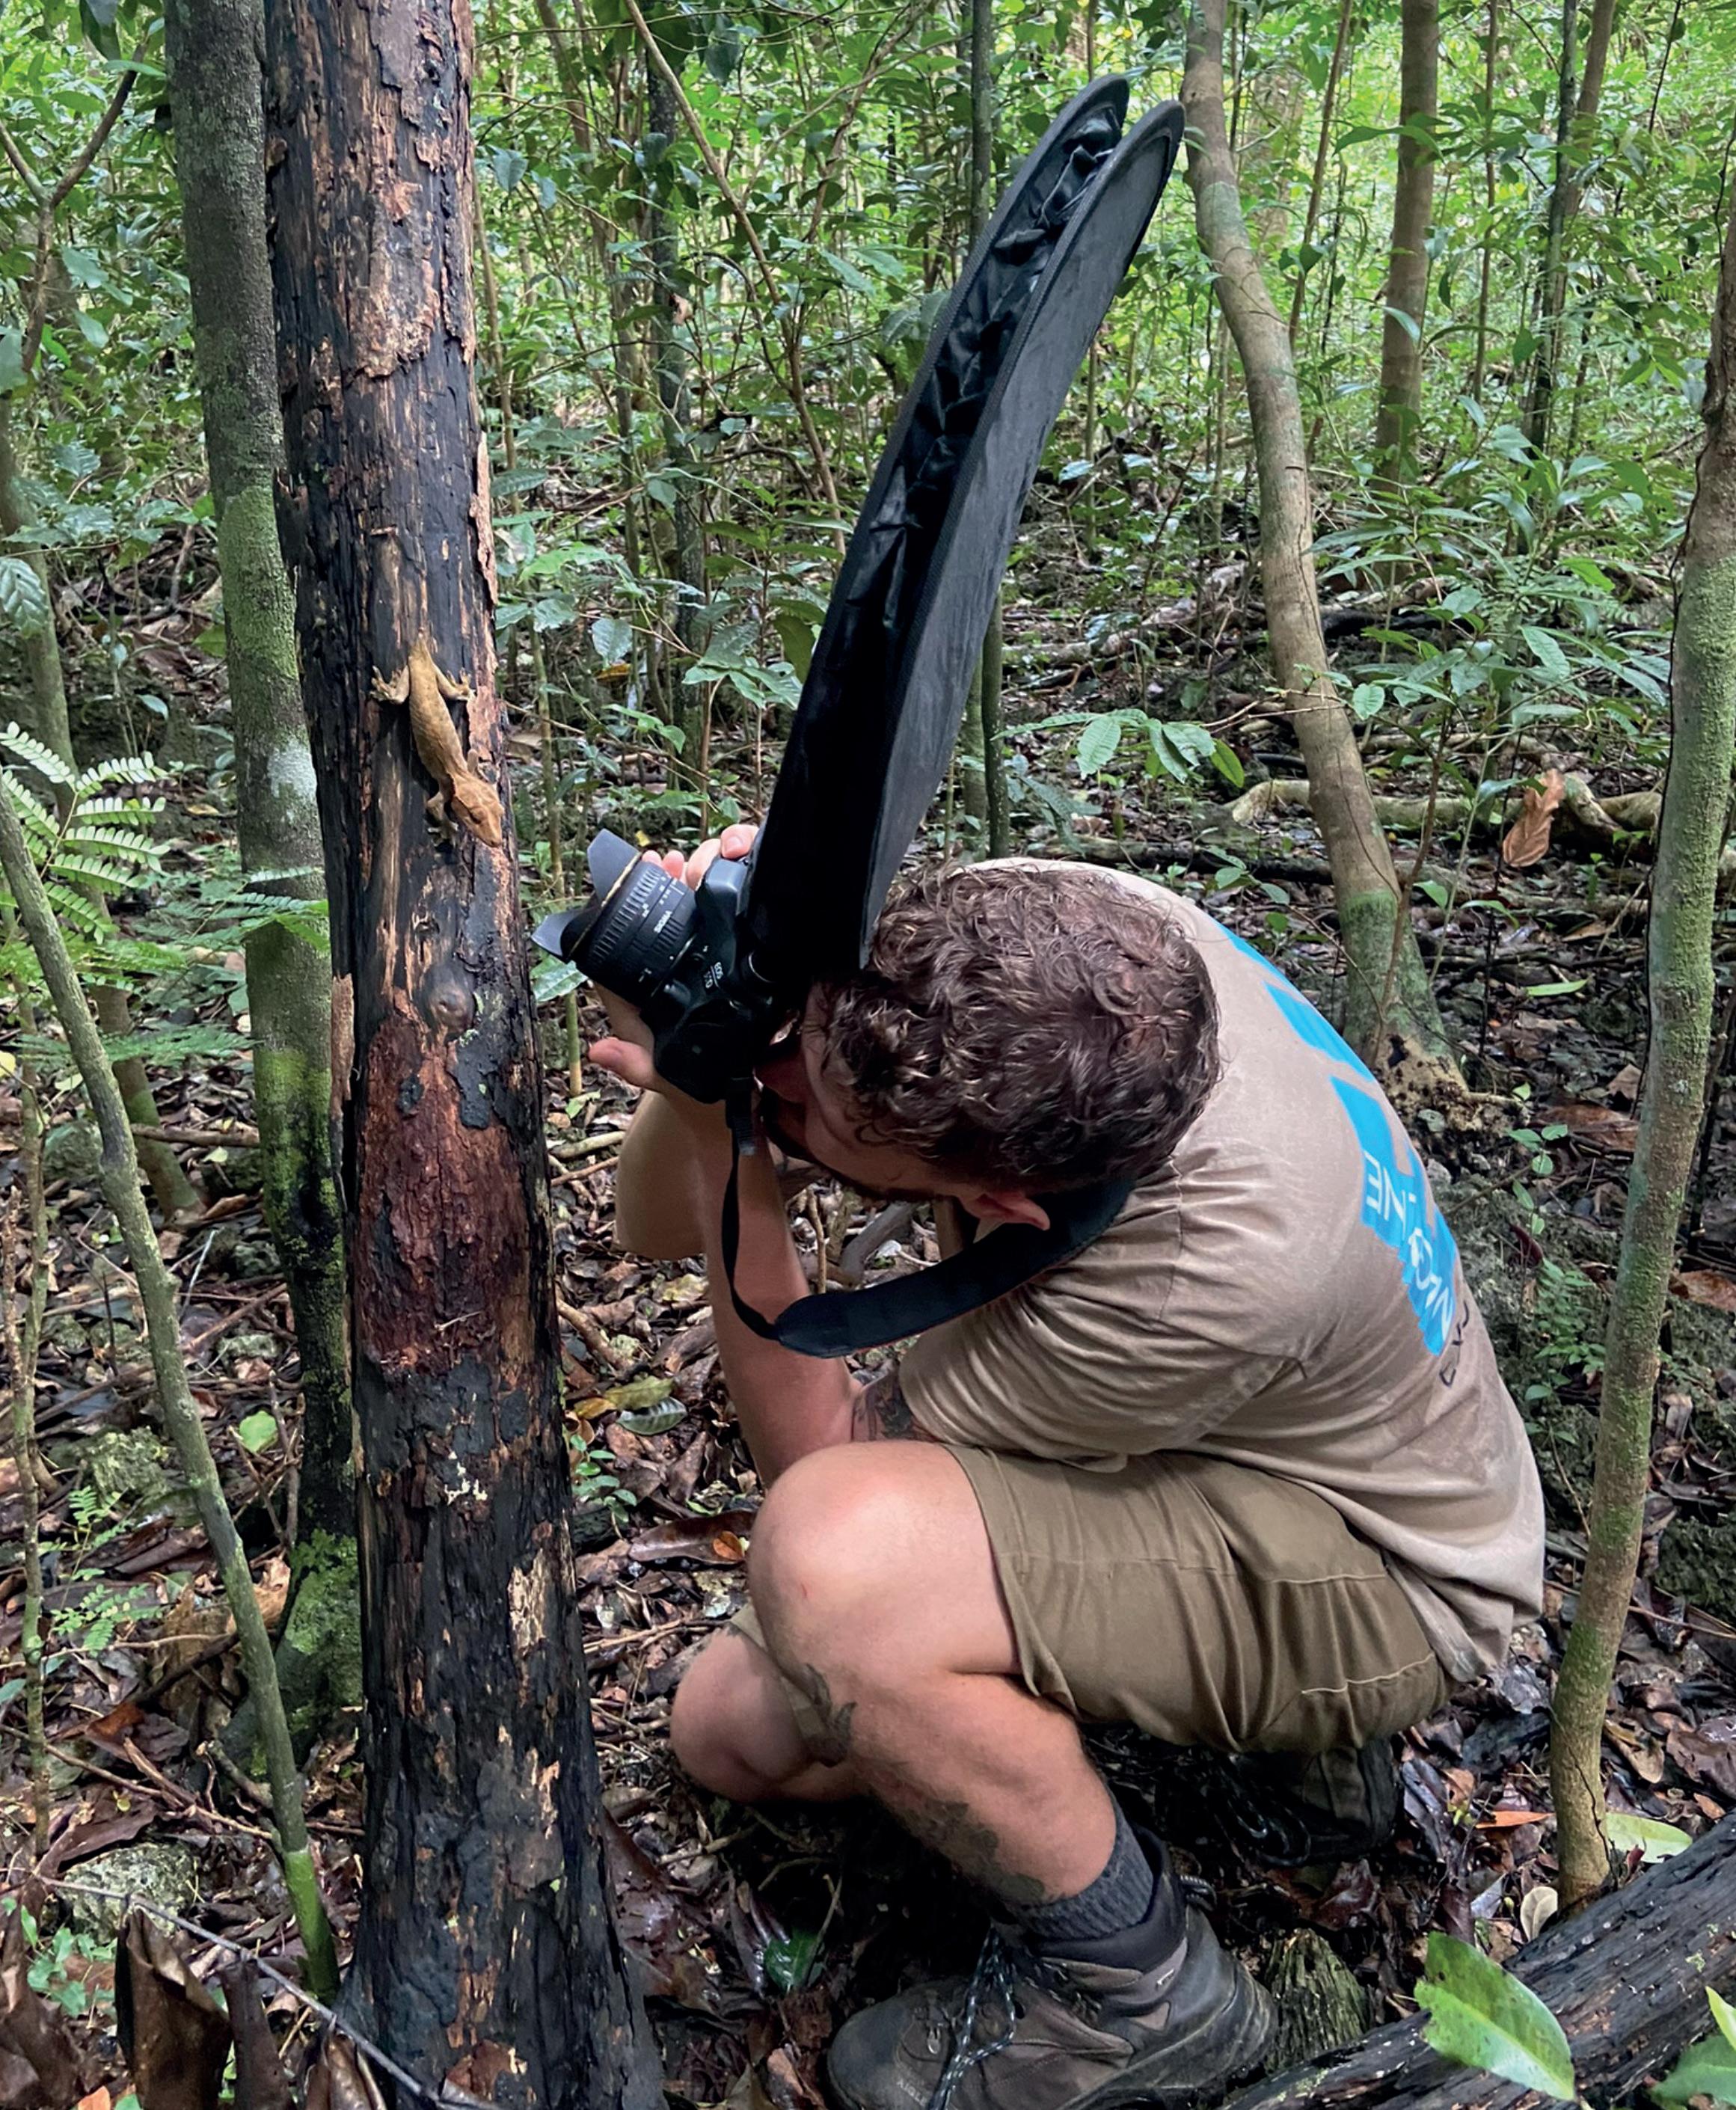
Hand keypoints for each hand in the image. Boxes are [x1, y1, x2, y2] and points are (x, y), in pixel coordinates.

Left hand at [587, 824, 758, 1102]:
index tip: (655, 864)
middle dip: (679, 874)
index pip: (630, 929)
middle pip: (669, 906)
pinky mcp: (732, 963)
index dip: (638, 892)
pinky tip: (751, 874)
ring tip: (724, 856)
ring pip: (702, 905)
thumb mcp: (662, 1078)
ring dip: (711, 875)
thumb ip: (636, 1067)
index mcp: (642, 985)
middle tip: (689, 860)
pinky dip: (741, 894)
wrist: (728, 1101)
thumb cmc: (689, 1085)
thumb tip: (600, 1051)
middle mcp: (669, 965)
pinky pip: (732, 922)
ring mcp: (702, 960)